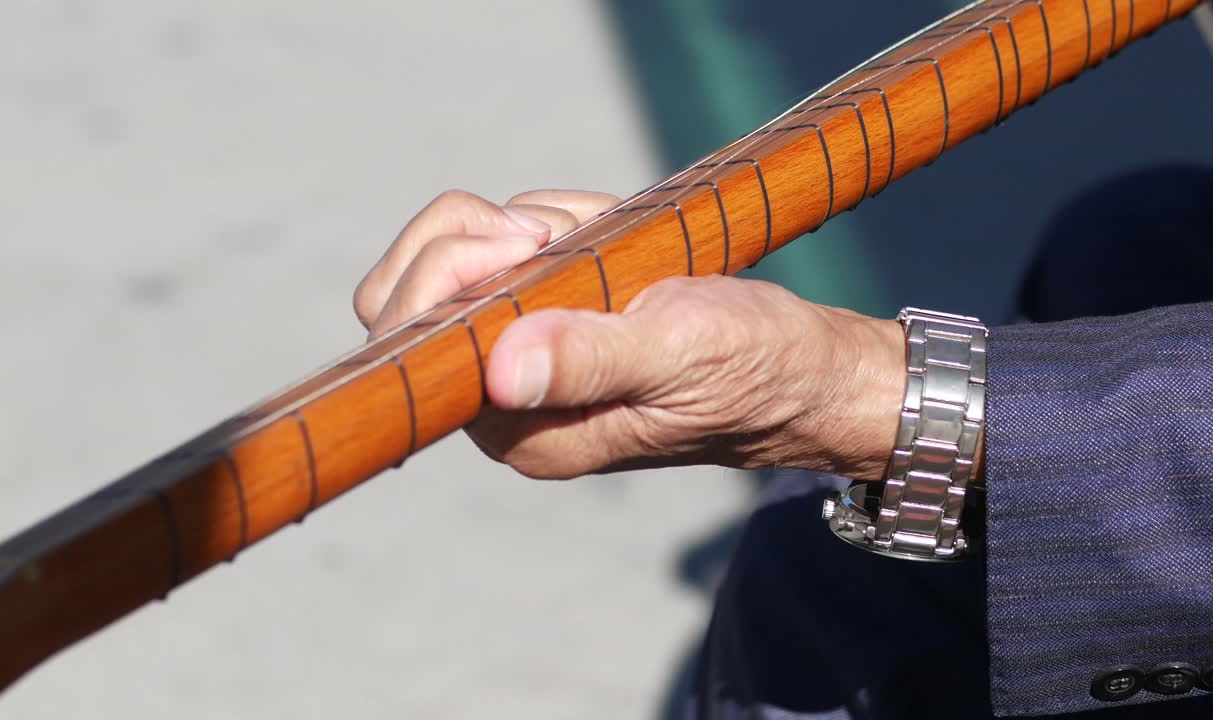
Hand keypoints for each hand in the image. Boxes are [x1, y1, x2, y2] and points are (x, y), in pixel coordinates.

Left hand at [354, 189, 905, 479]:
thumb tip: (498, 370)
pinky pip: (510, 247)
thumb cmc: (753, 370)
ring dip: (533, 225)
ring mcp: (524, 358)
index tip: (528, 242)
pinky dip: (555, 221)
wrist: (803, 370)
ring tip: (612, 244)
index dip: (442, 274)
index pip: (413, 349)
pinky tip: (614, 240)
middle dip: (474, 236)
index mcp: (523, 429)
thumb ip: (590, 359)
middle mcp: (507, 400)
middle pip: (409, 299)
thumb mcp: (678, 354)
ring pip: (462, 258)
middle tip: (552, 232)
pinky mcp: (550, 321)